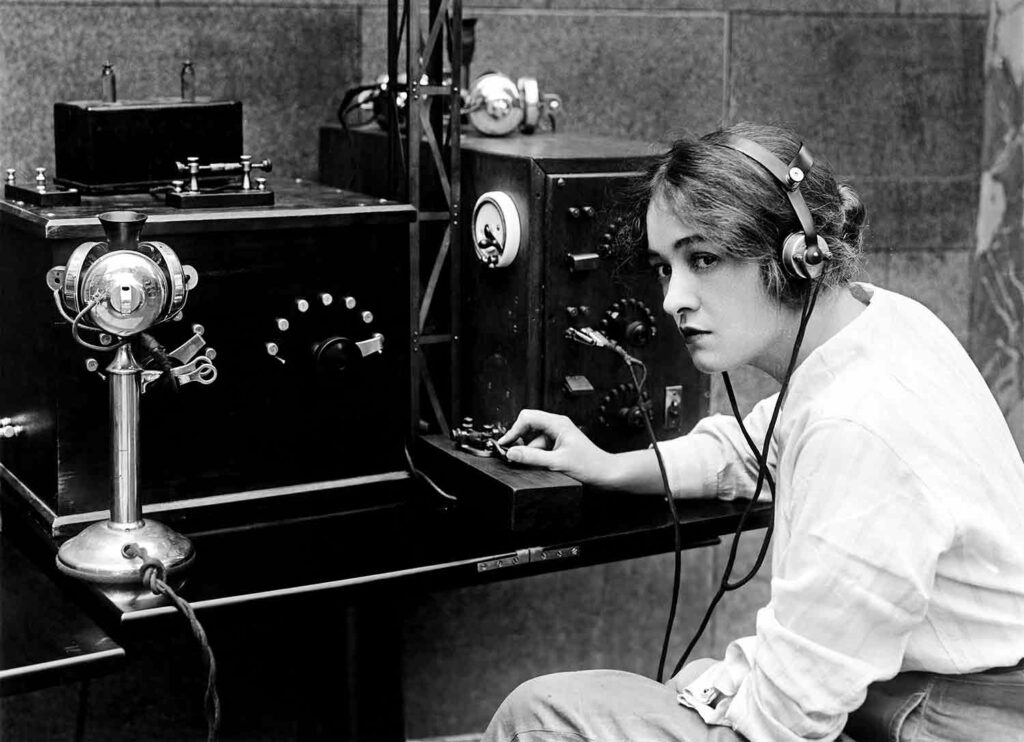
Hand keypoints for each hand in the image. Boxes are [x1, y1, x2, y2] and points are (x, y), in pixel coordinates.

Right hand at [496, 409, 615, 484]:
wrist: (605, 474)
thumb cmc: (589, 465)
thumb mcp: (556, 462)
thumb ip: (531, 457)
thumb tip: (511, 452)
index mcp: (557, 423)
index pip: (527, 417)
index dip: (514, 430)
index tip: (506, 444)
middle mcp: (557, 425)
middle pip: (528, 428)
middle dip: (523, 443)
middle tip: (517, 456)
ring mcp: (557, 435)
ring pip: (534, 440)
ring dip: (532, 453)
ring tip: (542, 465)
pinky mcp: (558, 445)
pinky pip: (541, 447)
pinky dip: (538, 456)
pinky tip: (545, 465)